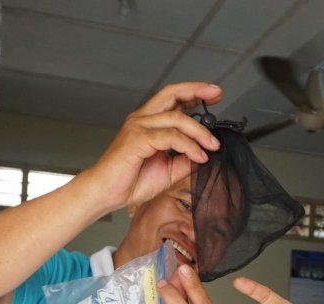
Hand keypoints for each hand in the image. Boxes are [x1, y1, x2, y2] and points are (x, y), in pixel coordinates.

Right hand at [85, 82, 222, 212]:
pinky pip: (170, 137)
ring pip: (176, 118)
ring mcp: (138, 127)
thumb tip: (205, 155)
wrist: (106, 193)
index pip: (172, 99)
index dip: (193, 92)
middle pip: (172, 94)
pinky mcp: (137, 140)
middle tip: (217, 94)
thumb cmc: (129, 181)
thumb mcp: (168, 170)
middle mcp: (142, 120)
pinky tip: (198, 156)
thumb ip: (185, 160)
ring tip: (212, 146)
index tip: (213, 94)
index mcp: (148, 122)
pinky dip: (188, 146)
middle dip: (197, 91)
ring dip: (199, 132)